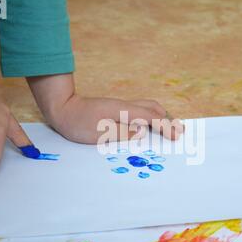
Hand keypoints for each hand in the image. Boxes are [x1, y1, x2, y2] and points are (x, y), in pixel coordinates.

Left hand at [27, 74, 183, 143]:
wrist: (62, 108)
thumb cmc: (78, 123)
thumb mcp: (99, 133)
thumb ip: (122, 133)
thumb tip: (141, 132)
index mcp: (123, 110)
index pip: (150, 117)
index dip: (166, 126)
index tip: (176, 136)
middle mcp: (124, 105)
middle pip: (153, 107)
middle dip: (168, 118)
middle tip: (178, 130)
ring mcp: (120, 105)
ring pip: (147, 106)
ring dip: (160, 115)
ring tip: (169, 126)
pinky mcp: (115, 108)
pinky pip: (139, 109)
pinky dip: (150, 115)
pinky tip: (149, 123)